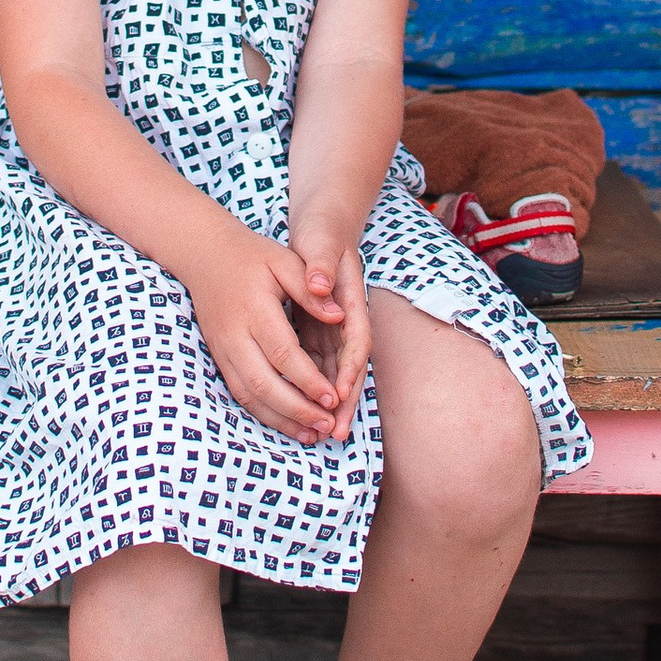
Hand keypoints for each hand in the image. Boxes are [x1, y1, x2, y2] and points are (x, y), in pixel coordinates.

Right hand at [186, 226, 348, 442]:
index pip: (283, 353)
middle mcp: (234, 334)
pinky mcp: (218, 357)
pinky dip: (263, 413)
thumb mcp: (285, 261)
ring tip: (311, 433)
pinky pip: (238, 393)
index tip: (334, 398)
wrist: (204, 254)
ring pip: (249, 395)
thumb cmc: (253, 256)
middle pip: (264, 382)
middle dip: (297, 409)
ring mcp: (223, 349)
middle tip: (327, 424)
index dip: (308, 380)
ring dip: (280, 419)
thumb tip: (339, 317)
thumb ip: (311, 290)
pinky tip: (287, 424)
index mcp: (255, 309)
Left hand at [285, 240, 370, 442]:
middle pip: (349, 367)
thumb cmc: (321, 234)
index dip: (349, 370)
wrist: (323, 225)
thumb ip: (321, 264)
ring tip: (322, 434)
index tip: (339, 394)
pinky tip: (304, 412)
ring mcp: (334, 329)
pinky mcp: (319, 332)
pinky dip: (315, 390)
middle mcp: (346, 321)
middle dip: (344, 401)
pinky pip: (319, 367)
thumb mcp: (321, 244)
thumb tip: (320, 287)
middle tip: (335, 432)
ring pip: (334, 373)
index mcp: (350, 302)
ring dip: (331, 404)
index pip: (356, 342)